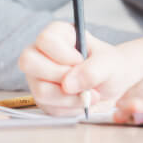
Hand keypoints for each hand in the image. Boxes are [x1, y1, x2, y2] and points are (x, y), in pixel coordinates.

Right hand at [18, 21, 132, 114]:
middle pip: (28, 62)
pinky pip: (48, 106)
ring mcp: (39, 76)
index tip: (79, 60)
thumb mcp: (109, 63)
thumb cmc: (111, 66)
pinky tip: (82, 100)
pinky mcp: (42, 97)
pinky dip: (69, 108)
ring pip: (40, 90)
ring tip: (91, 93)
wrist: (114, 85)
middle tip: (81, 79)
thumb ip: (92, 70)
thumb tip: (67, 85)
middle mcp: (43, 54)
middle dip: (58, 76)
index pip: (45, 39)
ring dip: (69, 97)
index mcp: (60, 35)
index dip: (61, 53)